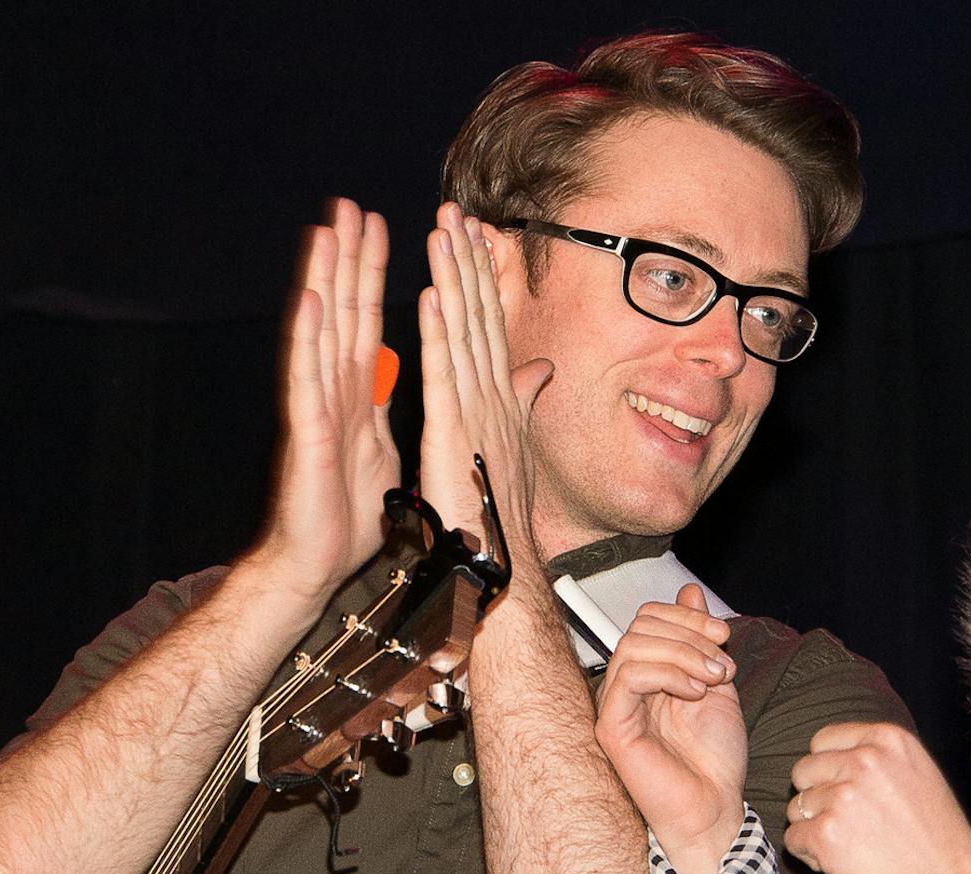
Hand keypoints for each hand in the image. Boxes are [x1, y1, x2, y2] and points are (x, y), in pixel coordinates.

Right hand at [248, 199, 401, 604]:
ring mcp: (315, 407)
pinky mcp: (308, 432)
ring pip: (318, 332)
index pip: (367, 322)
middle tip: (348, 205)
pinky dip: (306, 338)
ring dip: (321, 281)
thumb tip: (406, 382)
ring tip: (323, 232)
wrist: (317, 564)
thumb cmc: (346, 516)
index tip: (382, 229)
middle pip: (341, 314)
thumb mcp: (386, 452)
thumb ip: (392, 411)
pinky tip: (309, 300)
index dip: (373, 276)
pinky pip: (305, 378)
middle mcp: (331, 391)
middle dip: (346, 259)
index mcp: (356, 395)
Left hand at [419, 201, 552, 556]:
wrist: (500, 566)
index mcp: (499, 402)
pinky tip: (432, 294)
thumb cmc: (501, 516)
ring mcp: (475, 413)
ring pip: (463, 333)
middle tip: (458, 211)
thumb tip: (538, 371)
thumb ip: (522, 402)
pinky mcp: (453, 432)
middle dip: (469, 262)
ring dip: (453, 279)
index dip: (482, 280)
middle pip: (480, 318)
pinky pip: (444, 375)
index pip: (489, 327)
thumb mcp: (511, 448)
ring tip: (443, 231)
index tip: (473, 237)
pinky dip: (438, 333)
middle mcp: (493, 399)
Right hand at [593, 585, 745, 873]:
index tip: (723, 636)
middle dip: (689, 633)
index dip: (686, 617)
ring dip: (683, 653)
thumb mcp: (717, 684)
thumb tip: (690, 592)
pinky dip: (668, 674)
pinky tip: (695, 693)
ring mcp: (616, 707)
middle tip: (722, 661)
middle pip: (640, 627)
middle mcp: (628, 687)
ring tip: (714, 678)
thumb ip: (702, 641)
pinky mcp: (612, 728)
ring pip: (633, 646)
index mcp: (651, 675)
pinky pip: (628, 677)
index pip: (649, 620)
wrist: (715, 807)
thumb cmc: (714, 760)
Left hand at [785, 723, 970, 873]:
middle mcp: (863, 760)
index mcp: (888, 740)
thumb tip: (832, 762)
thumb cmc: (940, 844)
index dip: (827, 770)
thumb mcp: (920, 778)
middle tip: (847, 826)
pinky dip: (810, 857)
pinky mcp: (825, 834)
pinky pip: (793, 840)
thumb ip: (879, 761)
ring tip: (851, 849)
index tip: (845, 793)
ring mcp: (842, 796)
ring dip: (814, 830)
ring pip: (797, 808)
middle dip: (816, 799)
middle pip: (804, 772)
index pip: (823, 741)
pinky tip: (842, 866)